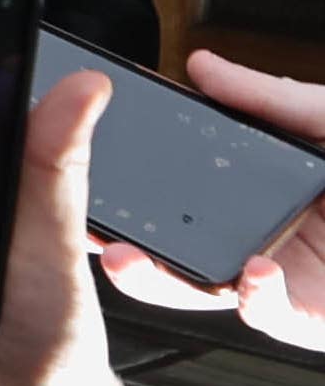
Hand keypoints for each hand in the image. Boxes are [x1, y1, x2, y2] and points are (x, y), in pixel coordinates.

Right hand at [98, 51, 324, 351]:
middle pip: (178, 248)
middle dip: (122, 246)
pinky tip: (253, 276)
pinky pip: (269, 319)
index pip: (185, 191)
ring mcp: (292, 281)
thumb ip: (270, 98)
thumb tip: (204, 66)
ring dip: (160, 281)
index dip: (136, 191)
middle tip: (84, 230)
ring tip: (133, 259)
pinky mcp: (317, 319)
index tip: (90, 176)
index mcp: (268, 189)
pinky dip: (254, 301)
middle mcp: (270, 237)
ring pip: (206, 291)